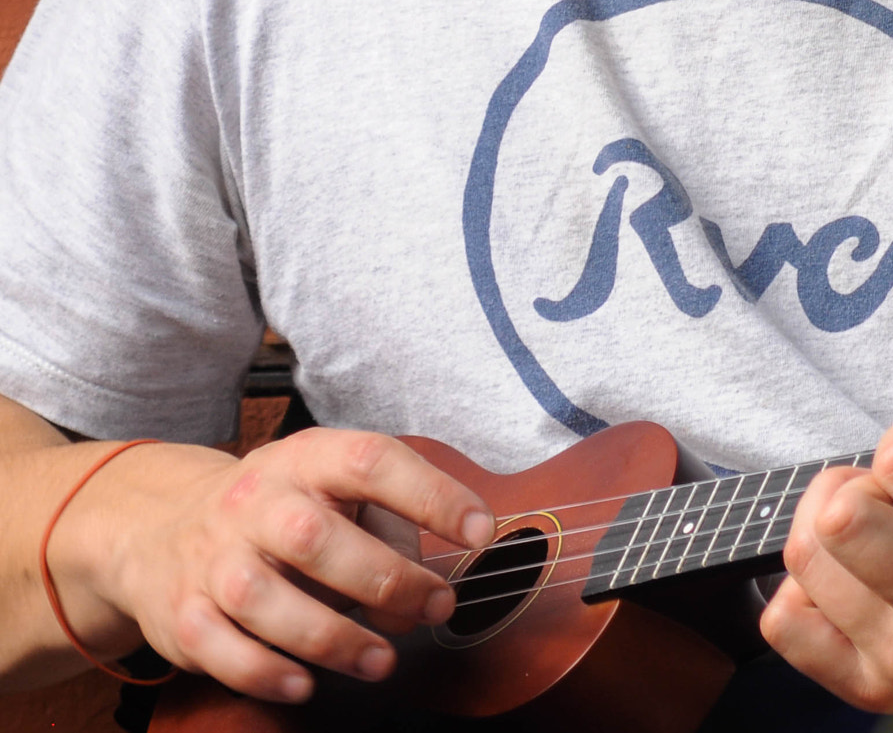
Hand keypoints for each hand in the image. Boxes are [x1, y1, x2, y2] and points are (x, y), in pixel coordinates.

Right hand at [50, 429, 492, 701]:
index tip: (481, 531)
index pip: (372, 461)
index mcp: (307, 459)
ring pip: (264, 599)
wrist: (160, 528)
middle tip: (435, 608)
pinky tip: (306, 684)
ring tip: (381, 660)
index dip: (432, 495)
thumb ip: (392, 530)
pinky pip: (219, 649)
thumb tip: (426, 596)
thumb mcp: (339, 495)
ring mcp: (212, 557)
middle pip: (315, 537)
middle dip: (386, 579)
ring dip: (333, 637)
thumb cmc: (283, 513)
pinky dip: (265, 672)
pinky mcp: (181, 613)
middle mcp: (254, 502)